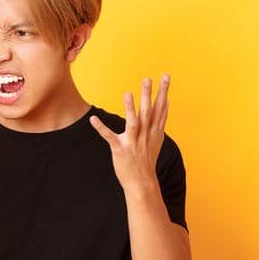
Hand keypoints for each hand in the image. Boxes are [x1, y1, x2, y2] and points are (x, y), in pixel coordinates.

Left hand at [91, 72, 170, 192]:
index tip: (166, 76)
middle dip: (149, 95)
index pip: (161, 108)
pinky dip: (101, 128)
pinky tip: (93, 119)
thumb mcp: (156, 141)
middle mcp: (146, 135)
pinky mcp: (120, 150)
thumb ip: (158, 124)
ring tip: (127, 93)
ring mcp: (133, 142)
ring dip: (130, 108)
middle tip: (147, 78)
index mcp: (155, 132)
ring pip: (133, 123)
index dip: (164, 92)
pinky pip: (109, 137)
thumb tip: (163, 107)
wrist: (142, 183)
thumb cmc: (146, 161)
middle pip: (149, 112)